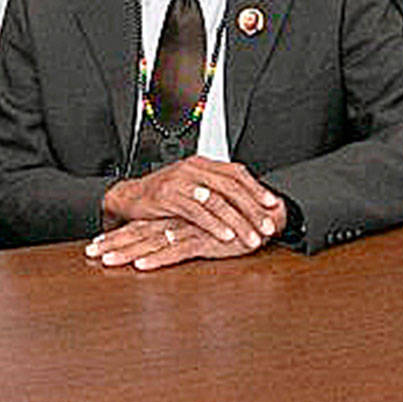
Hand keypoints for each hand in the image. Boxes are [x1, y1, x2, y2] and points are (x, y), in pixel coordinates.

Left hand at [85, 216, 263, 268]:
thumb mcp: (202, 232)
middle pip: (138, 234)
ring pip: (151, 242)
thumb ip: (184, 235)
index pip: (139, 228)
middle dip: (113, 244)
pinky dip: (158, 260)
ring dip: (127, 252)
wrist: (261, 218)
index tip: (95, 245)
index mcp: (173, 220)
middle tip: (90, 253)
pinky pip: (176, 253)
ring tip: (105, 260)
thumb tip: (165, 243)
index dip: (117, 236)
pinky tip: (142, 266)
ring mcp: (188, 232)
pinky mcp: (203, 241)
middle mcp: (176, 224)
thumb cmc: (233, 226)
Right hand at [101, 156, 284, 251]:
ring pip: (216, 200)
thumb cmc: (163, 195)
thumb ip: (214, 190)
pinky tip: (226, 236)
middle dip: (252, 208)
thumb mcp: (191, 187)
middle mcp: (192, 168)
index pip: (235, 172)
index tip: (272, 204)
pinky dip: (214, 225)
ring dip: (238, 221)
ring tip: (251, 237)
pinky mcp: (168, 196)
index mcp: (201, 164)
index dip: (256, 188)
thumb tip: (246, 202)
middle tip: (267, 225)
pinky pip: (197, 212)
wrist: (130, 197)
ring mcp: (180, 181)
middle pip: (230, 186)